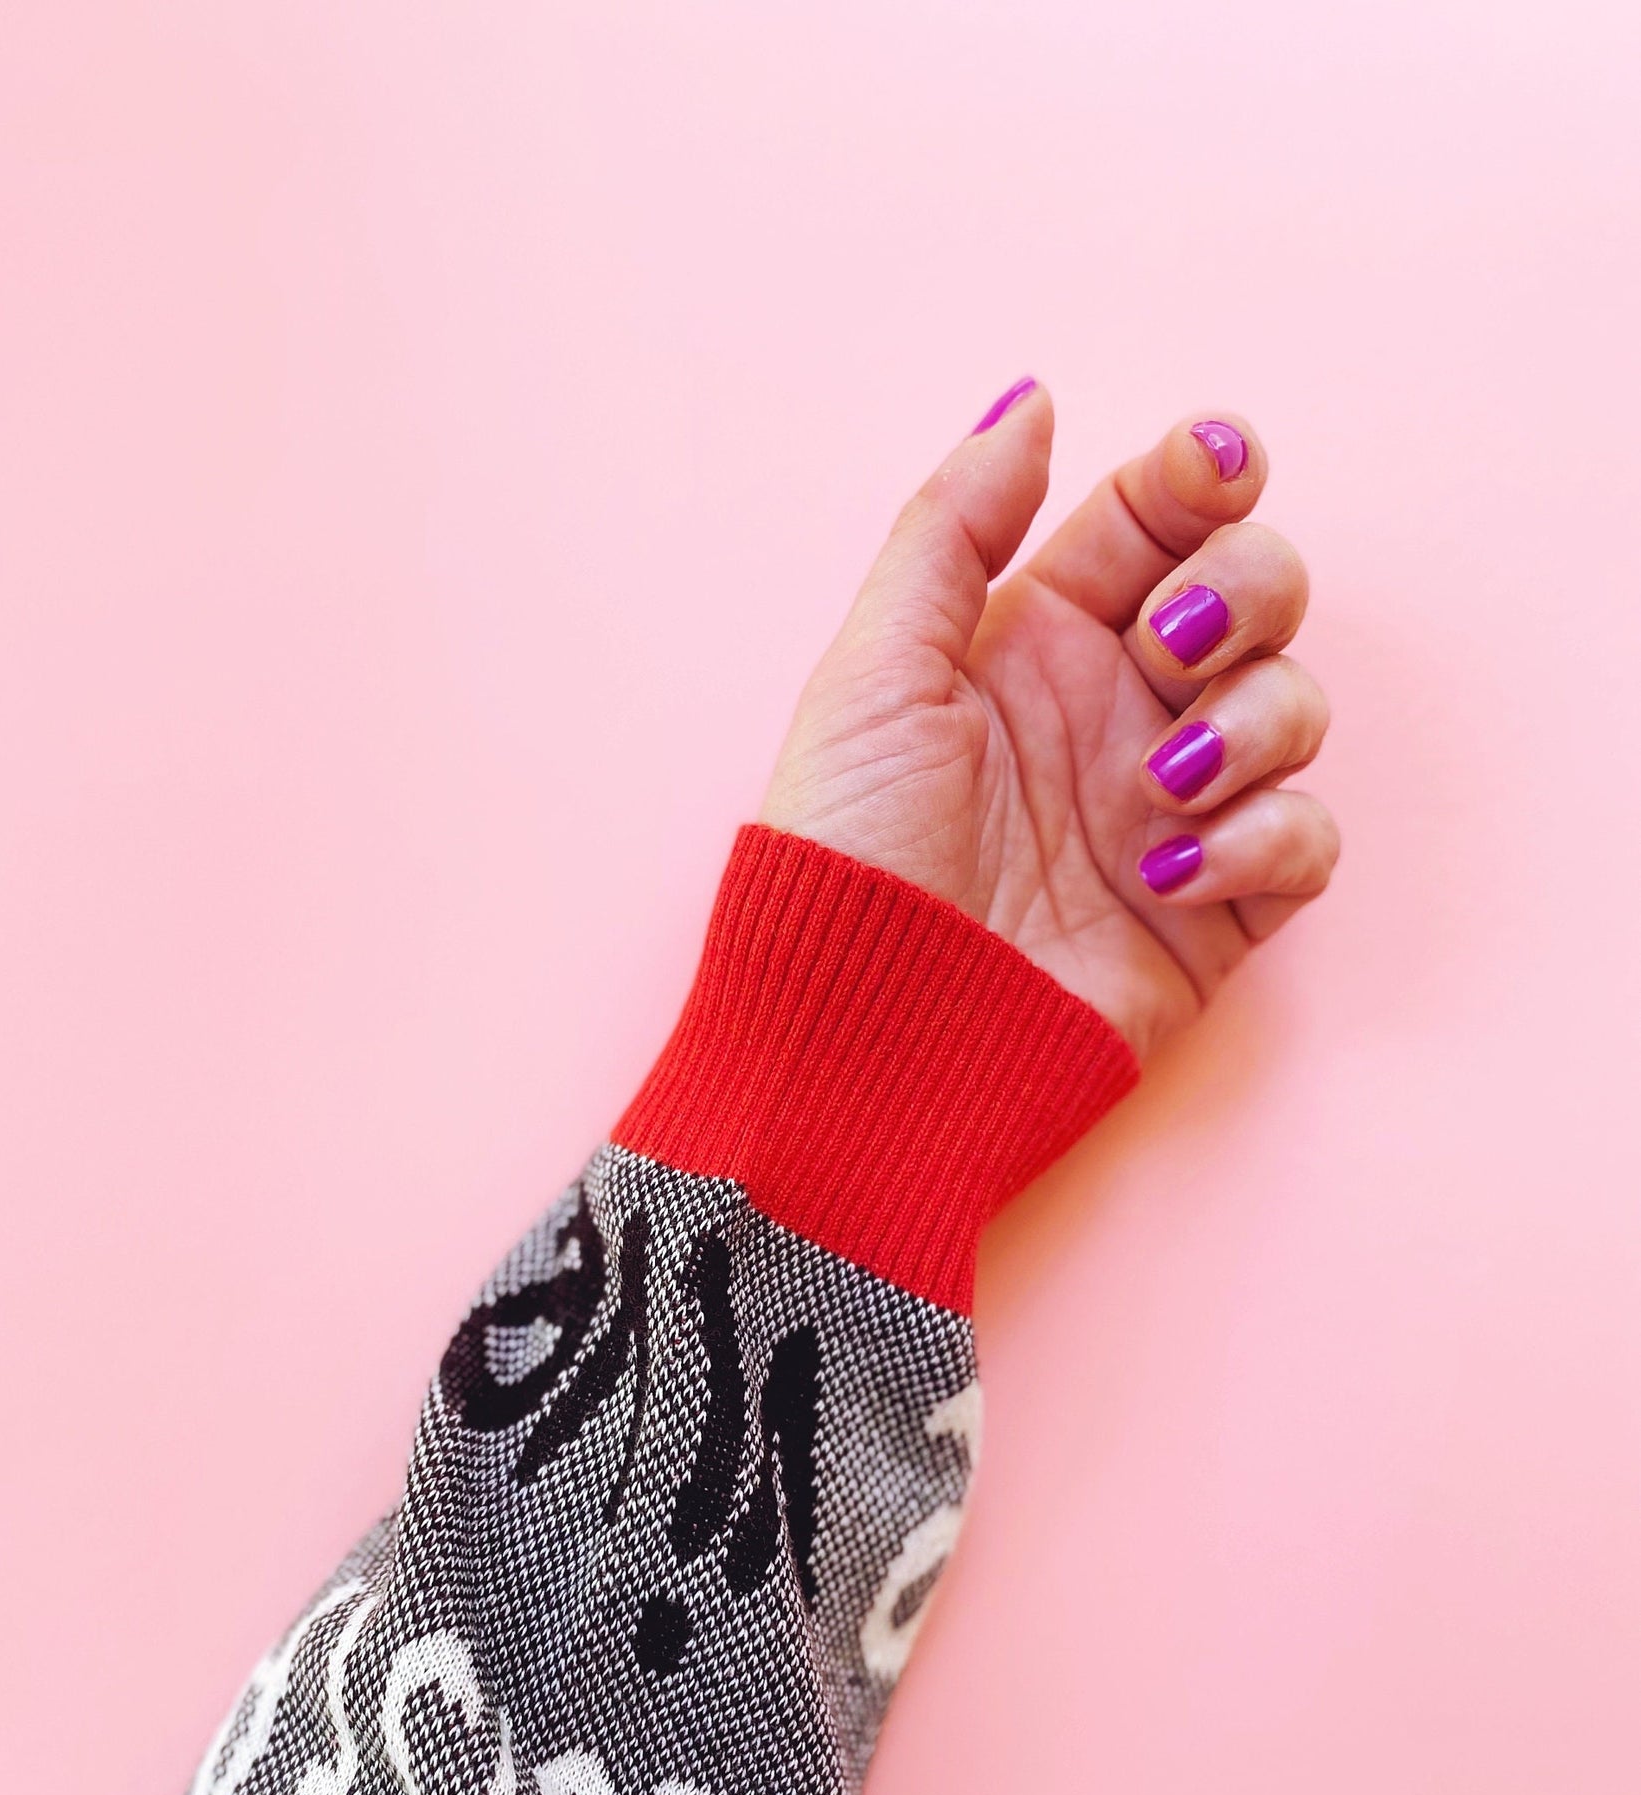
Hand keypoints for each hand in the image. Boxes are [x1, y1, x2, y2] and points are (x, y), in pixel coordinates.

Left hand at [759, 384, 1336, 1061]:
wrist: (867, 1036)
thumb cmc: (846, 858)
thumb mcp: (875, 672)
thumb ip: (953, 526)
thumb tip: (1031, 400)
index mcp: (1037, 639)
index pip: (1157, 520)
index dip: (1203, 476)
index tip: (1211, 466)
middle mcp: (1117, 712)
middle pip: (1257, 593)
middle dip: (1241, 594)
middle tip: (1168, 648)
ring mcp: (1175, 811)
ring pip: (1296, 707)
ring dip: (1249, 724)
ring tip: (1154, 789)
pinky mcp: (1216, 913)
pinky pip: (1307, 841)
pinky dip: (1264, 839)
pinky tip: (1170, 873)